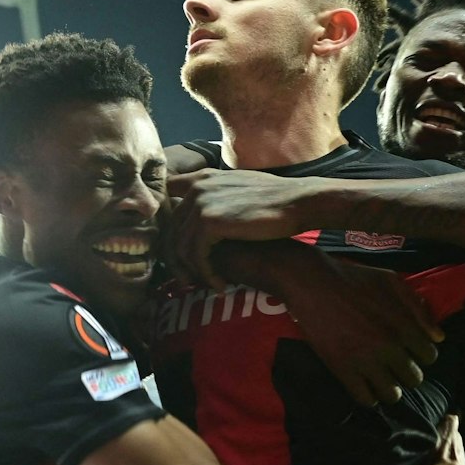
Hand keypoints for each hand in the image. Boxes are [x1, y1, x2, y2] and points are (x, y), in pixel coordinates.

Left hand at [168, 170, 318, 287]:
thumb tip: (202, 223)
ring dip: (192, 272)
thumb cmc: (275, 201)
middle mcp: (196, 188)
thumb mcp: (238, 190)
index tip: (180, 251)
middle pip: (170, 230)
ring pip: (180, 247)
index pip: (167, 202)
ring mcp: (201, 203)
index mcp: (201, 179)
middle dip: (177, 260)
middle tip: (189, 280)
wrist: (297, 201)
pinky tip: (219, 284)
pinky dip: (206, 274)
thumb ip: (216, 198)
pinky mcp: (209, 222)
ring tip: (208, 285)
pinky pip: (196, 256)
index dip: (167, 228)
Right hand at [279, 249, 443, 405]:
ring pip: (392, 394)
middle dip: (408, 374)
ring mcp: (366, 361)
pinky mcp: (343, 370)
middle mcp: (389, 348)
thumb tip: (438, 338)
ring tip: (382, 380)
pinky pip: (365, 399)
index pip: (429, 356)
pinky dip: (369, 397)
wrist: (314, 283)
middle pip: (414, 379)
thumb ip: (418, 309)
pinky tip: (365, 387)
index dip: (422, 355)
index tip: (411, 352)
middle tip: (396, 367)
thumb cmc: (355, 279)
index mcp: (404, 326)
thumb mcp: (393, 282)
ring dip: (390, 389)